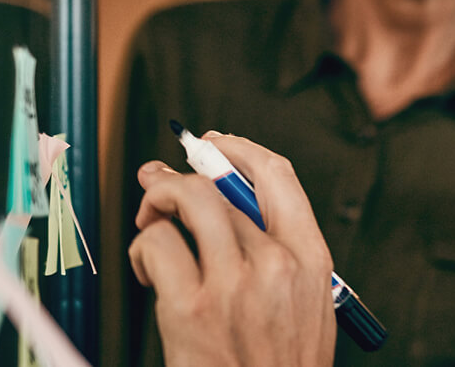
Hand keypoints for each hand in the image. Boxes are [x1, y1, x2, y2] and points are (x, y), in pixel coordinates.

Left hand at [128, 133, 335, 366]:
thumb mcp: (306, 307)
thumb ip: (281, 255)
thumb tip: (231, 207)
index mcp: (310, 258)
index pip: (277, 175)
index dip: (239, 150)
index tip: (213, 146)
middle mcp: (275, 263)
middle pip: (222, 184)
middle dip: (181, 174)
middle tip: (156, 181)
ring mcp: (233, 284)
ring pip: (188, 201)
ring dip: (158, 199)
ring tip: (149, 218)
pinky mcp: (191, 309)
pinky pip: (157, 245)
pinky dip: (143, 249)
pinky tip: (147, 271)